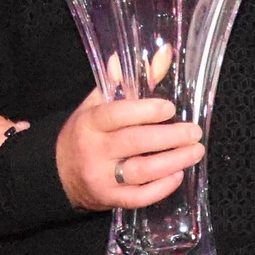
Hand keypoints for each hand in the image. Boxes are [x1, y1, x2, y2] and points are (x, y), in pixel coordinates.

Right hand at [56, 52, 203, 210]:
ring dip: (173, 162)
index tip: (170, 108)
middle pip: (135, 142)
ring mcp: (101, 178)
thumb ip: (130, 82)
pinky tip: (178, 175)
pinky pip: (139, 197)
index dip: (145, 111)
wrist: (59, 172)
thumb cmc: (85, 133)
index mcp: (89, 123)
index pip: (117, 115)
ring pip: (141, 171)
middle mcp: (93, 150)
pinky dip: (161, 188)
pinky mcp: (109, 199)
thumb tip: (162, 55)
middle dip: (170, 137)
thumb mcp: (99, 104)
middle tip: (194, 132)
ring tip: (195, 151)